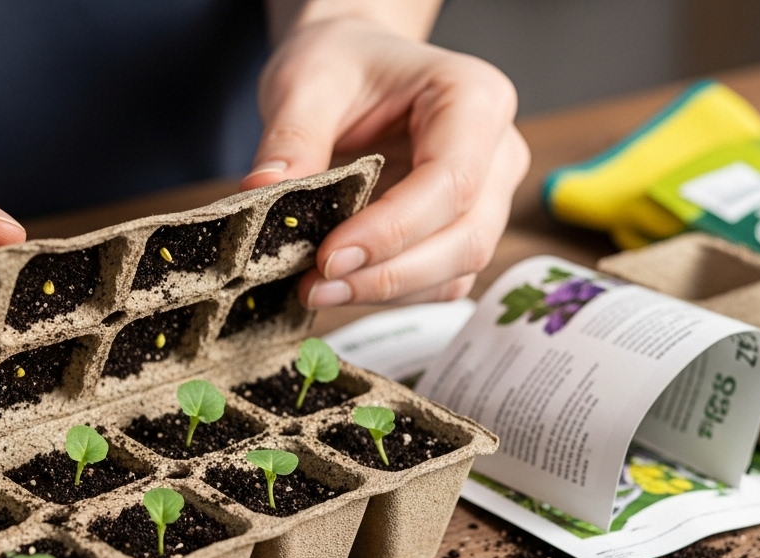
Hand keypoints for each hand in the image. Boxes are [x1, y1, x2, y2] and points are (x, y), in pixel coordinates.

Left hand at [241, 15, 528, 307]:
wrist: (354, 68)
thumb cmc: (342, 64)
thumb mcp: (306, 82)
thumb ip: (291, 138)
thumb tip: (262, 193)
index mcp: (476, 98)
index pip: (451, 181)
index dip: (392, 230)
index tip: (328, 257)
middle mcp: (498, 151)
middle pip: (466, 237)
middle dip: (389, 273)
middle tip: (315, 285)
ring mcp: (489, 197)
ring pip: (457, 269)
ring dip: (387, 291)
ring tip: (316, 289)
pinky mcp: (465, 231)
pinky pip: (440, 281)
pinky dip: (390, 292)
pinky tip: (340, 286)